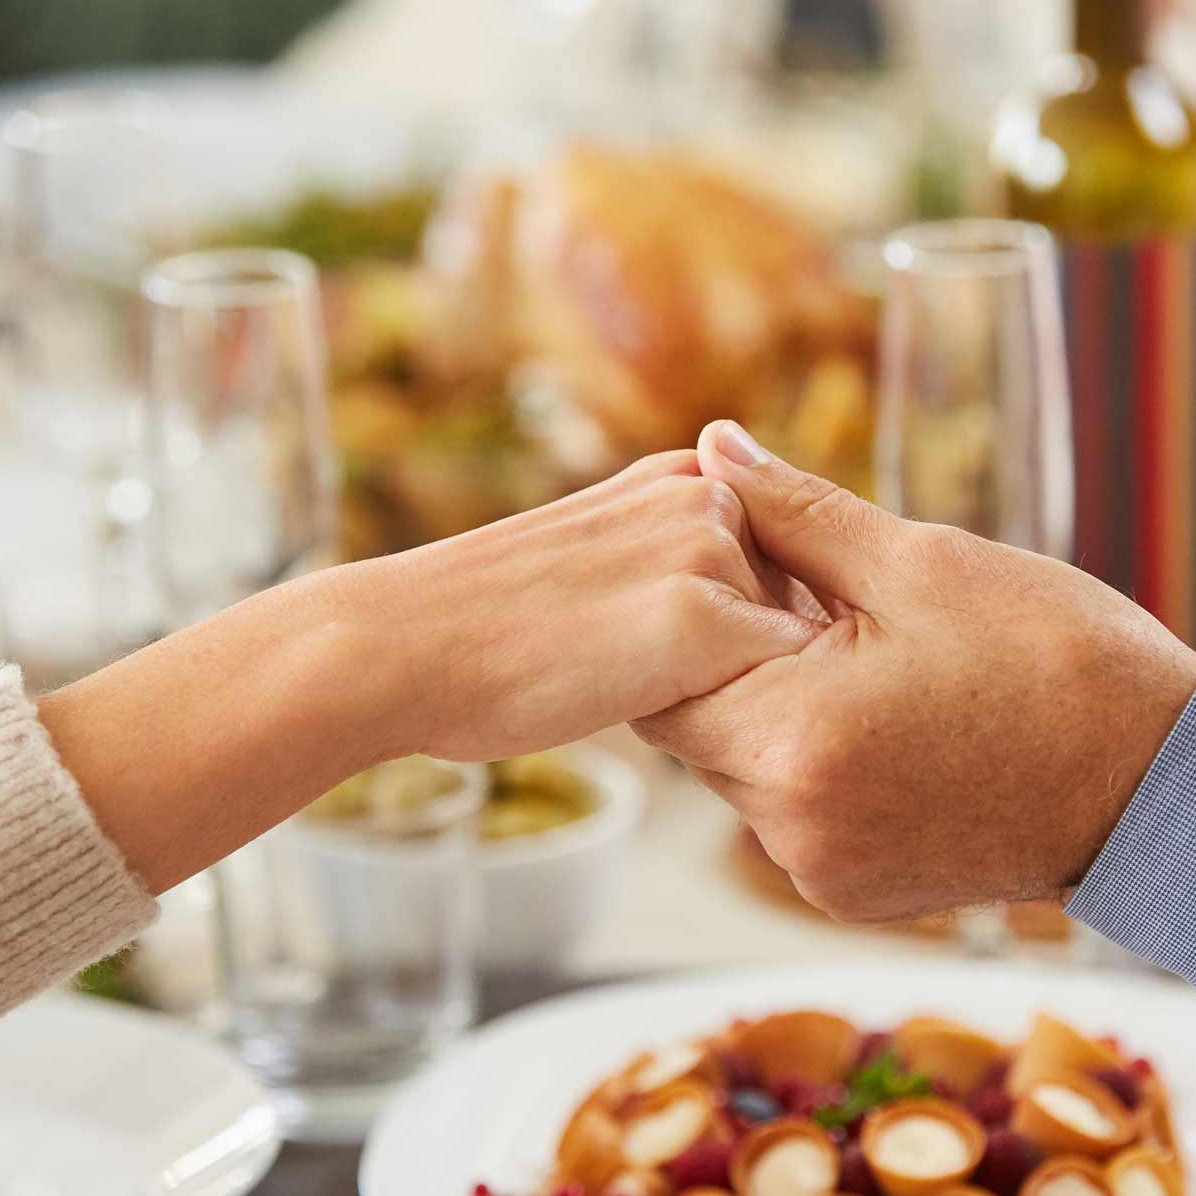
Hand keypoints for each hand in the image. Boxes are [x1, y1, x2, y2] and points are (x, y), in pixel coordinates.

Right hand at [42, 449, 816, 890]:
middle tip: (630, 667)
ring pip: (786, 657)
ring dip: (734, 690)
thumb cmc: (488, 626)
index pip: (780, 566)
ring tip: (623, 681)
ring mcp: (709, 554)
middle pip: (794, 610)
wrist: (401, 647)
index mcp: (684, 474)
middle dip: (745, 659)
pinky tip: (638, 708)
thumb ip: (675, 555)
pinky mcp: (704, 623)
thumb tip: (754, 607)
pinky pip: (770, 696)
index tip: (653, 651)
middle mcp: (708, 496)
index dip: (740, 630)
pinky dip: (728, 721)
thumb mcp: (596, 553)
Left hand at [632, 422, 1195, 925]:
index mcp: (789, 742)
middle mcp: (788, 827)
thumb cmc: (1058, 661)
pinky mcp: (853, 893)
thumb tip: (712, 449)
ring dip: (778, 706)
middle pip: (697, 725)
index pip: (661, 676)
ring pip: (746, 769)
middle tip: (814, 597)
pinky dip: (819, 761)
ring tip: (864, 654)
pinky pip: (796, 813)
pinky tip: (890, 717)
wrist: (1165, 785)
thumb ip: (794, 511)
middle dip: (738, 654)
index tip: (749, 562)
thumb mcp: (921, 562)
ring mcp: (821, 871)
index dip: (692, 607)